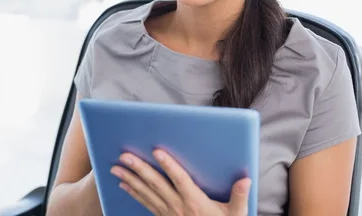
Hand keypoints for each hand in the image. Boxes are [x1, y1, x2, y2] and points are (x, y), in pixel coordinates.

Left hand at [110, 149, 250, 215]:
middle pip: (156, 184)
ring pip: (146, 193)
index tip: (157, 151)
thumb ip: (239, 197)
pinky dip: (133, 193)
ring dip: (130, 179)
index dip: (169, 165)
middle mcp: (178, 206)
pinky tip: (123, 184)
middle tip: (124, 156)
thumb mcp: (236, 215)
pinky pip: (145, 204)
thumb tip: (245, 179)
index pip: (180, 180)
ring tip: (116, 168)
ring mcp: (167, 213)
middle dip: (139, 169)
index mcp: (195, 201)